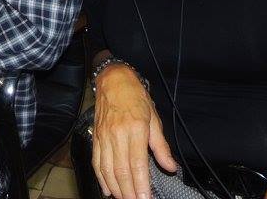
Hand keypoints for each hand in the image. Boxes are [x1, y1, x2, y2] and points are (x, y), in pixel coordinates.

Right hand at [92, 64, 176, 198]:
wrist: (113, 80)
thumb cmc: (135, 97)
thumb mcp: (154, 118)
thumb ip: (161, 146)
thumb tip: (171, 167)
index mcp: (135, 129)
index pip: (137, 164)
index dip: (141, 185)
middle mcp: (117, 134)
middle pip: (121, 171)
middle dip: (128, 192)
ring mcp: (104, 137)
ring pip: (107, 169)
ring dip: (115, 188)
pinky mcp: (96, 137)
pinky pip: (96, 161)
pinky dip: (101, 178)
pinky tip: (107, 189)